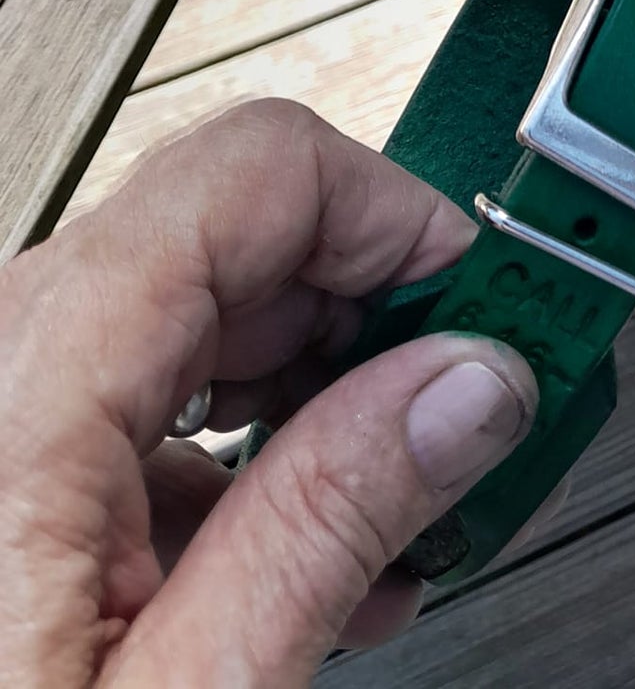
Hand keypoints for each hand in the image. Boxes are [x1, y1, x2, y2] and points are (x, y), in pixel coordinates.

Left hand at [0, 99, 536, 687]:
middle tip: (474, 416)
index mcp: (16, 392)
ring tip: (404, 515)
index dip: (395, 222)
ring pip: (198, 317)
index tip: (490, 305)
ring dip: (320, 394)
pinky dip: (242, 452)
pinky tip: (309, 557)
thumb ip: (335, 519)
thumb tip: (467, 383)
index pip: (257, 174)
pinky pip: (141, 399)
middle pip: (235, 240)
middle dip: (376, 318)